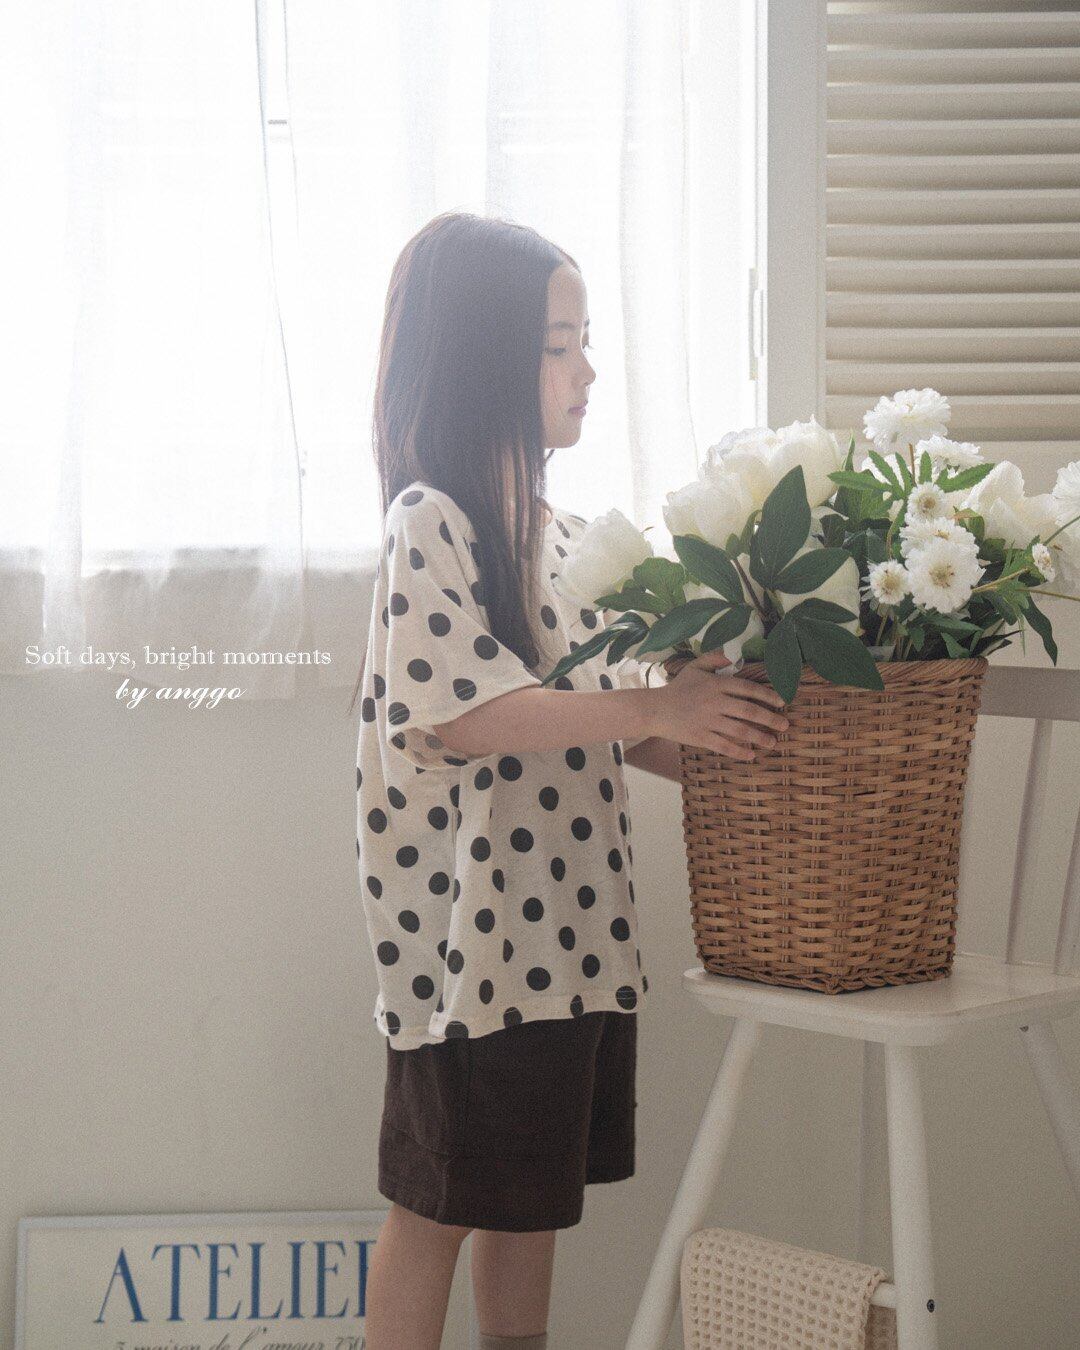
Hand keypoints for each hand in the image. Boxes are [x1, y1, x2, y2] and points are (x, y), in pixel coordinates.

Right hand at [647, 649, 789, 761]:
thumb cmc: (677, 688)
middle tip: (785, 725)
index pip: (748, 688)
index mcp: (716, 684)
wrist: (654, 710)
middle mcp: (714, 702)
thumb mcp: (695, 668)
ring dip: (760, 737)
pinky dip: (740, 751)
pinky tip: (751, 754)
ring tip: (772, 742)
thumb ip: (715, 659)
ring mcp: (708, 721)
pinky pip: (725, 746)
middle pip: (749, 711)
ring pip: (740, 730)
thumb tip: (735, 655)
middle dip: (770, 719)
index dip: (767, 695)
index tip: (781, 702)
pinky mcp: (701, 737)